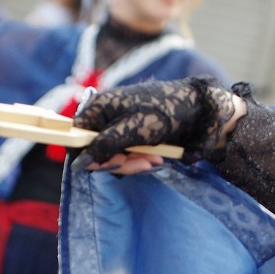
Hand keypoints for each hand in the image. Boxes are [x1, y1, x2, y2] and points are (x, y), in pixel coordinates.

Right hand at [72, 77, 238, 170]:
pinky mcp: (131, 137)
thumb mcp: (132, 130)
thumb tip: (77, 165)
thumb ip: (104, 146)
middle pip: (96, 152)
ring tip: (157, 160)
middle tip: (145, 163)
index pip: (76, 138)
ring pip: (113, 157)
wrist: (198, 108)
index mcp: (97, 108)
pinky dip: (141, 160)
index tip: (113, 164)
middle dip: (121, 162)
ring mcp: (118, 127)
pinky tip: (157, 158)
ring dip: (134, 163)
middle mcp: (104, 117)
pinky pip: (127, 156)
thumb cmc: (164, 111)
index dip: (89, 156)